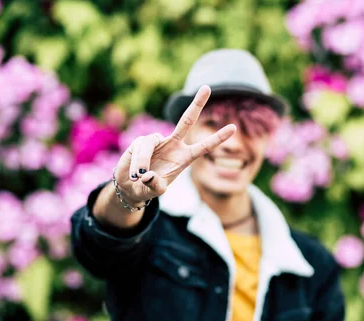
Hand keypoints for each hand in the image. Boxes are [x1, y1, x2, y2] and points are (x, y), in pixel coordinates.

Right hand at [113, 85, 235, 204]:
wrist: (130, 186)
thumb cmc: (147, 188)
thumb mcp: (154, 190)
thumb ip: (155, 186)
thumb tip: (148, 175)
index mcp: (184, 158)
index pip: (204, 147)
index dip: (218, 138)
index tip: (233, 128)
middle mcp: (173, 145)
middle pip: (187, 120)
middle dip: (197, 104)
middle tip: (207, 87)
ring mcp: (157, 141)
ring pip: (150, 145)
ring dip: (143, 161)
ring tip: (139, 177)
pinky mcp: (141, 141)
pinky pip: (140, 149)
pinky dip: (137, 162)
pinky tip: (134, 174)